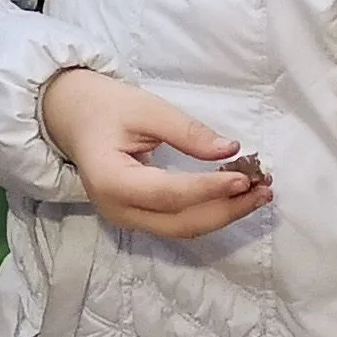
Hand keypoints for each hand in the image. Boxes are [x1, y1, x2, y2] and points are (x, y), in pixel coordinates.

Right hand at [40, 67, 270, 240]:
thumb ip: (187, 132)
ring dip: (223, 214)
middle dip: (226, 209)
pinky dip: (209, 211)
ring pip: (182, 229)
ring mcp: (125, 218)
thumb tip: (230, 150)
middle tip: (263, 188)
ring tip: (259, 193)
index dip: (208, 189)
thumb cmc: (106, 107)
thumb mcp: (146, 108)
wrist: (73, 117)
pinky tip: (235, 196)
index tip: (244, 177)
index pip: (168, 194)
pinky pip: (177, 223)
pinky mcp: (137, 218)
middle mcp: (116, 209)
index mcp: (110, 180)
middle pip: (180, 223)